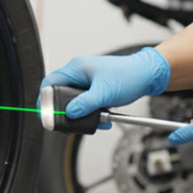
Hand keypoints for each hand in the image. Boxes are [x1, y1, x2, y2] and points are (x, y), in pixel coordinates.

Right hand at [39, 48, 169, 120]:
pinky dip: (91, 113)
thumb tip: (69, 114)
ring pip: (74, 102)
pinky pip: (86, 104)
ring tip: (91, 123)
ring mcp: (87, 82)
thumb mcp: (105, 93)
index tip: (45, 115)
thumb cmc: (129, 75)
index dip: (44, 99)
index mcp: (76, 68)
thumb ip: (85, 104)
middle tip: (67, 124)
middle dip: (65, 112)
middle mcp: (79, 74)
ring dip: (81, 115)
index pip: (50, 83)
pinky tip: (101, 120)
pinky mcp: (95, 90)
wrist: (148, 75)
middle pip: (60, 95)